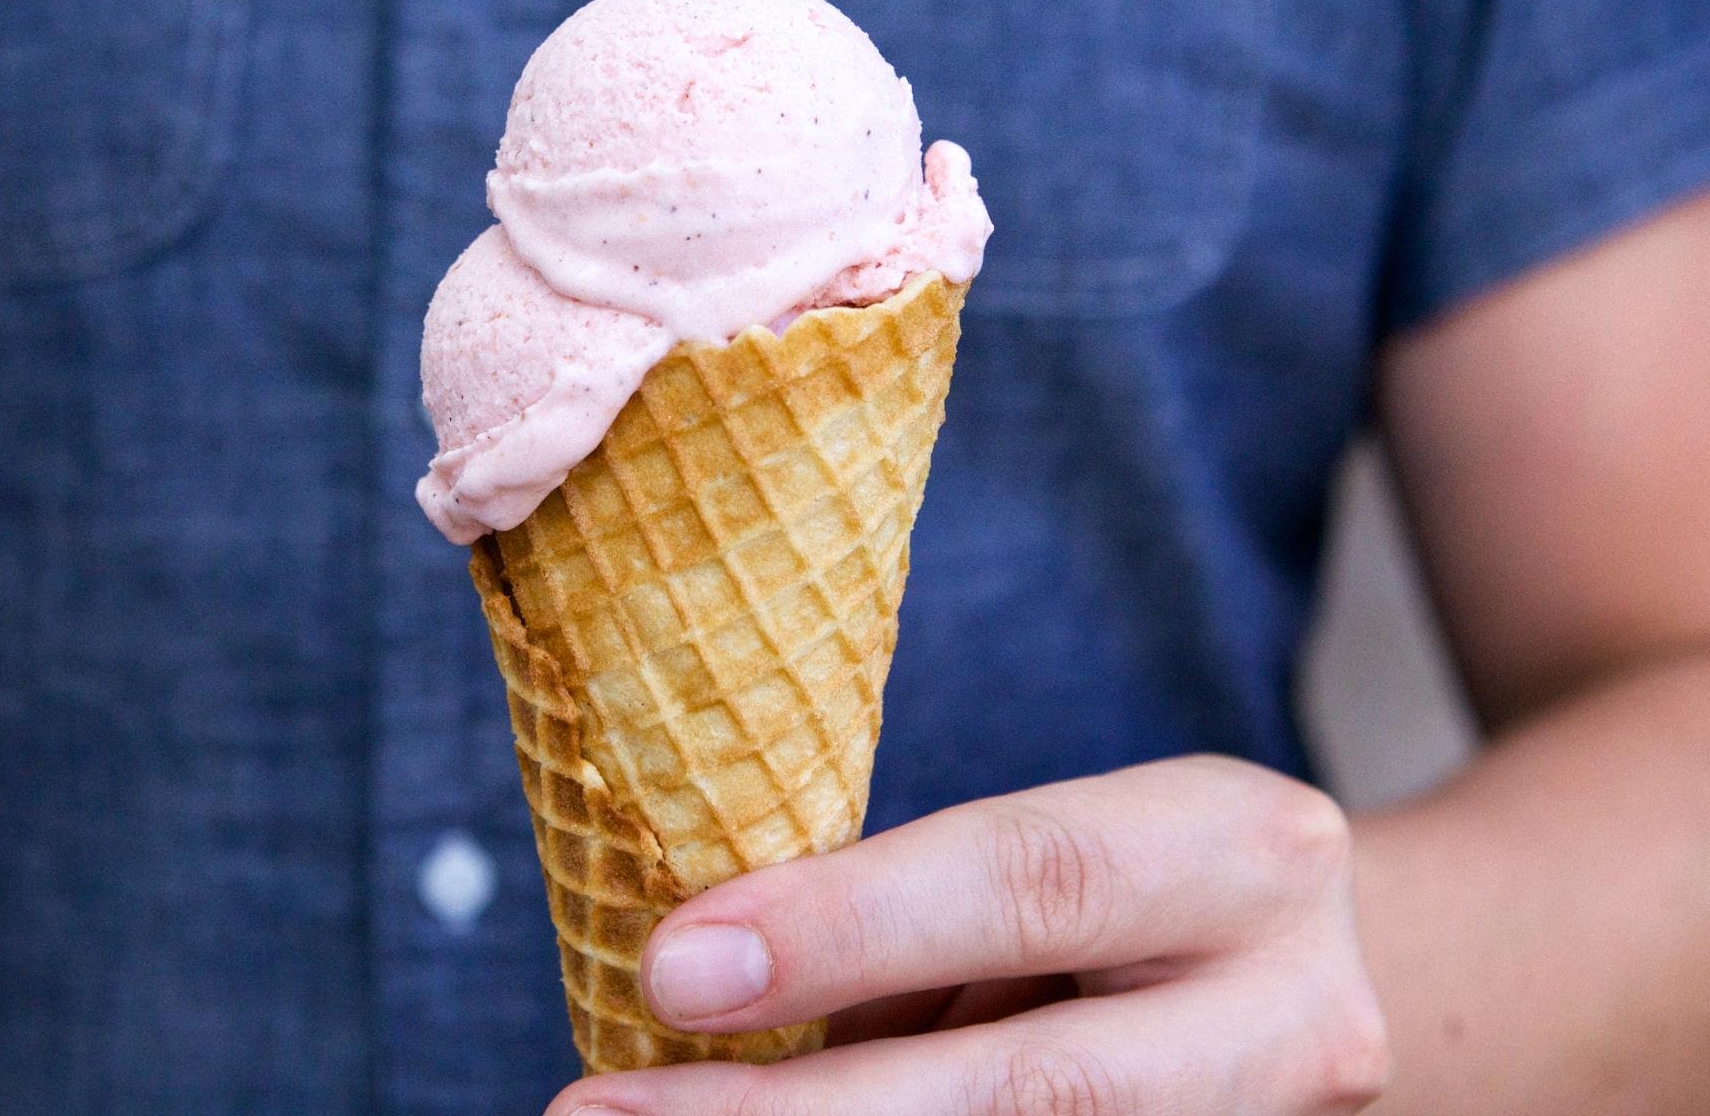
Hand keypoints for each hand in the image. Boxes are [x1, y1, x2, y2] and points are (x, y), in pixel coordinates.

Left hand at [544, 756, 1389, 1113]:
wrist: (1329, 974)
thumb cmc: (1144, 882)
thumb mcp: (1068, 843)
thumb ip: (926, 914)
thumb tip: (713, 977)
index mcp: (1234, 850)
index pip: (1026, 882)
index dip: (846, 926)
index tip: (671, 962)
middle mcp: (1282, 1012)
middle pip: (1027, 1091)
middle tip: (603, 1113)